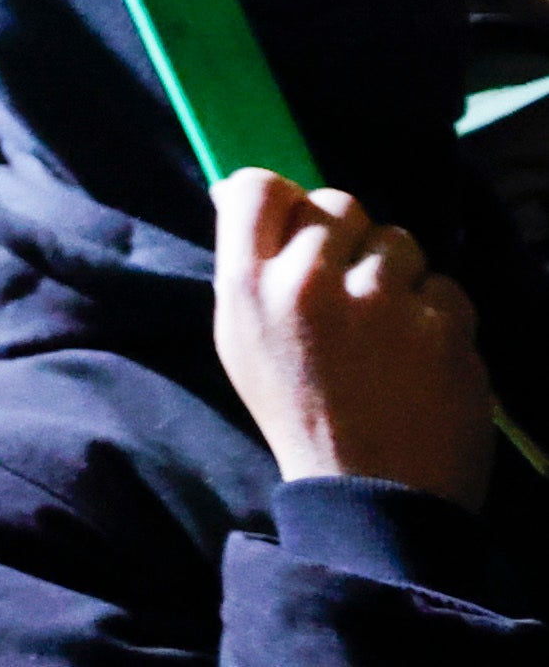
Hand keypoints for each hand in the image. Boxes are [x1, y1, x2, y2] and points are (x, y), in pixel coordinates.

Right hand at [213, 168, 492, 514]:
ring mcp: (379, 303)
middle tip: (352, 283)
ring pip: (399, 240)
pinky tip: (422, 354)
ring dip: (398, 274)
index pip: (259, 188)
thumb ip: (244, 268)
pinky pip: (445, 285)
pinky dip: (438, 315)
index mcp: (248, 289)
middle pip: (337, 203)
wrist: (372, 496)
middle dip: (349, 237)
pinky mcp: (440, 326)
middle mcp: (307, 284)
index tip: (296, 218)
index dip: (282, 194)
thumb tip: (239, 192)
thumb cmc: (299, 415)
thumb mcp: (241, 342)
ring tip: (389, 328)